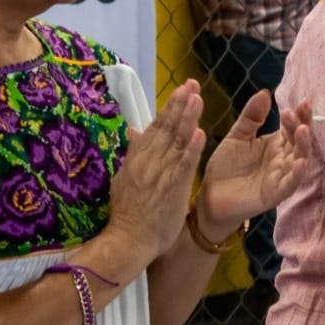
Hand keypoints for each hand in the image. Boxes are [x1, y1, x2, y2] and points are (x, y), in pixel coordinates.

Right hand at [106, 80, 206, 262]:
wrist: (128, 240)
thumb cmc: (129, 214)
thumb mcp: (124, 178)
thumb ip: (133, 154)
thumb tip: (135, 131)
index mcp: (137, 159)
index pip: (155, 127)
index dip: (169, 107)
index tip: (182, 90)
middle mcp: (148, 162)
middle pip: (166, 128)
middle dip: (181, 104)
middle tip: (193, 84)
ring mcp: (160, 174)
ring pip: (175, 141)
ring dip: (187, 119)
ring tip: (197, 98)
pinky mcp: (171, 189)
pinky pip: (183, 166)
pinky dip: (191, 149)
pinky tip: (200, 134)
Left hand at [194, 90, 313, 240]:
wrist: (210, 196)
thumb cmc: (225, 167)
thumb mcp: (237, 137)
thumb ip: (251, 117)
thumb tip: (265, 92)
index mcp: (275, 144)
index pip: (292, 127)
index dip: (299, 115)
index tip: (301, 101)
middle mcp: (282, 159)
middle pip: (299, 141)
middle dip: (301, 126)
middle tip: (295, 112)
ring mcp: (280, 177)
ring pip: (300, 160)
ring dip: (304, 146)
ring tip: (303, 130)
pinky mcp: (274, 194)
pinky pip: (290, 184)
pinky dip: (297, 174)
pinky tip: (300, 162)